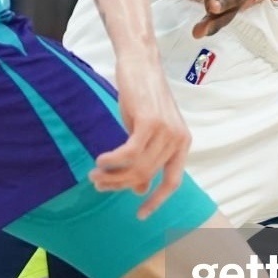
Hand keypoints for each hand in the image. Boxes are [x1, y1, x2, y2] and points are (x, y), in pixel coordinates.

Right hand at [90, 53, 190, 217]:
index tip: (140, 215)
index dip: (157, 202)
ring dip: (112, 175)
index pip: (172, 182)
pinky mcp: (150, 122)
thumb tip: (139, 189)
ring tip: (94, 175)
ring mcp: (166, 131)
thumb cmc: (141, 96)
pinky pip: (129, 153)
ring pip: (137, 167)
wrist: (139, 62)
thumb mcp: (145, 130)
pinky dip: (113, 161)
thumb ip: (146, 157)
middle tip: (98, 185)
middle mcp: (179, 139)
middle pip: (147, 176)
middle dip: (119, 185)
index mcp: (182, 143)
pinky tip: (100, 161)